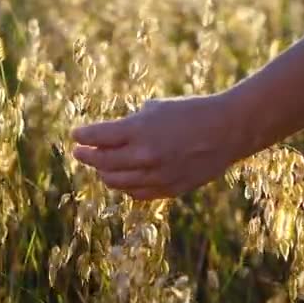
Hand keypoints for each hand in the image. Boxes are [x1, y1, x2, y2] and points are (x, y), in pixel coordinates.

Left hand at [71, 94, 240, 199]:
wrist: (227, 130)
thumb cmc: (192, 112)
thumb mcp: (157, 108)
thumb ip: (132, 124)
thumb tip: (113, 136)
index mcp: (139, 130)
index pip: (98, 136)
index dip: (83, 135)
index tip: (76, 135)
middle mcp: (144, 155)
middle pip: (102, 162)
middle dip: (87, 156)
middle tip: (80, 153)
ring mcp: (157, 175)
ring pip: (117, 182)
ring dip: (104, 174)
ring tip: (100, 168)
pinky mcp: (169, 189)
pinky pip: (138, 193)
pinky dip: (126, 186)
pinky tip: (123, 179)